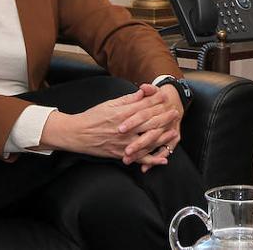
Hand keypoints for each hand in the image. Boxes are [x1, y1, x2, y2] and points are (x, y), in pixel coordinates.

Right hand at [40, 86, 180, 167]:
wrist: (77, 134)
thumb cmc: (93, 117)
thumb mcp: (110, 103)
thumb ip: (128, 99)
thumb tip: (143, 92)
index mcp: (122, 114)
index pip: (145, 107)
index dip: (157, 102)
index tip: (167, 98)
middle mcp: (125, 129)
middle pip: (149, 123)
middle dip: (164, 117)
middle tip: (175, 113)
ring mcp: (124, 143)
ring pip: (148, 141)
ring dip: (163, 137)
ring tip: (174, 132)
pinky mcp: (121, 154)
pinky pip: (139, 159)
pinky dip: (151, 160)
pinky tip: (163, 160)